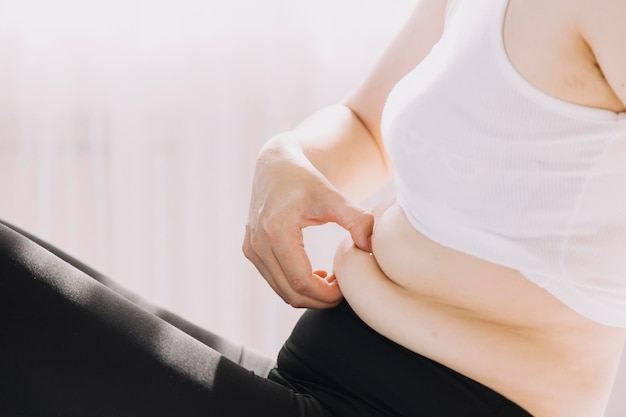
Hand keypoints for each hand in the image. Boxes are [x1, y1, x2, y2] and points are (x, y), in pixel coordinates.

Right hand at [242, 138, 373, 308]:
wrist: (276, 167)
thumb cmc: (306, 181)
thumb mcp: (334, 196)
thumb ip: (357, 219)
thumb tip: (370, 247)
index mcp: (276, 231)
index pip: (301, 281)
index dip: (327, 294)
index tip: (347, 289)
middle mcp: (258, 243)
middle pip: (291, 292)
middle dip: (320, 299)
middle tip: (344, 289)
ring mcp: (251, 249)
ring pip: (282, 291)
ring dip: (309, 295)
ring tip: (333, 281)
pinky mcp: (251, 251)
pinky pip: (275, 281)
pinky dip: (296, 286)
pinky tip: (317, 274)